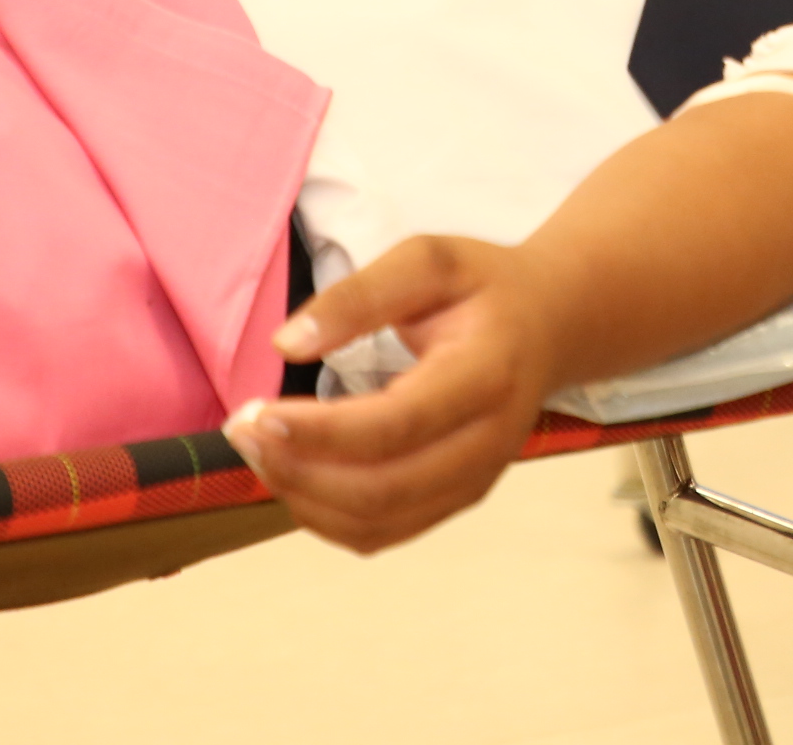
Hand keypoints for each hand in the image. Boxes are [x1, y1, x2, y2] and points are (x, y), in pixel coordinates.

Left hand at [222, 236, 566, 553]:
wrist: (551, 324)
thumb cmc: (484, 287)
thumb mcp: (427, 260)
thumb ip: (358, 296)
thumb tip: (287, 345)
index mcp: (486, 375)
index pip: (396, 425)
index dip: (320, 431)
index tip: (258, 412)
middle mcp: (489, 442)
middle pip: (381, 489)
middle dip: (298, 469)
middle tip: (241, 429)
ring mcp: (476, 480)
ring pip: (376, 523)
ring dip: (303, 497)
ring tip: (258, 450)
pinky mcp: (458, 498)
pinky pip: (383, 533)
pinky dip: (326, 518)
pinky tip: (295, 475)